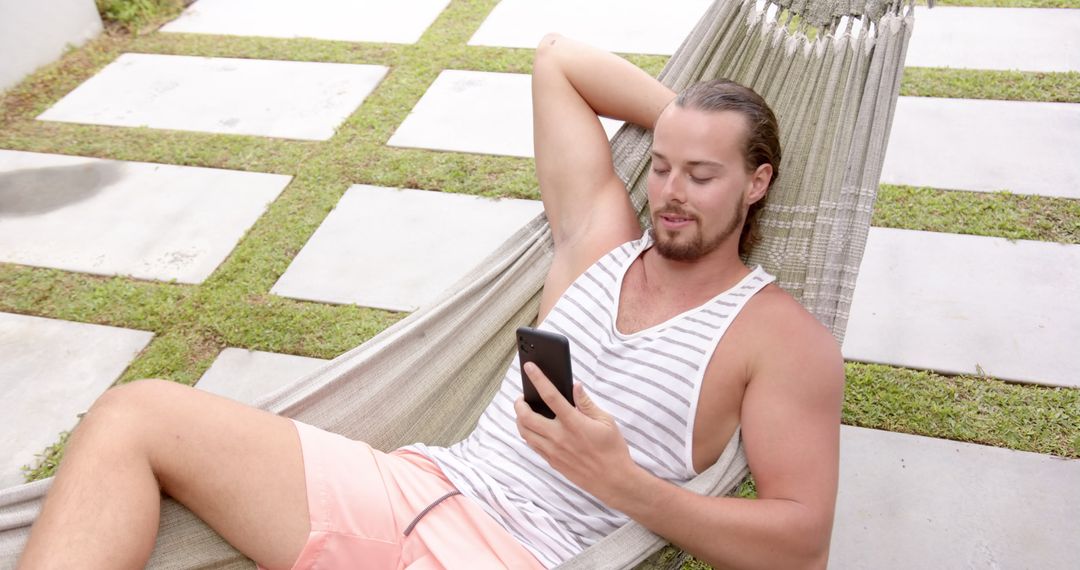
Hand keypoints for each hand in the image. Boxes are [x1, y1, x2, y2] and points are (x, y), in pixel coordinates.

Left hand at [514, 362, 640, 504]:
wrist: (614, 480)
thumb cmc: (613, 449)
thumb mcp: (606, 421)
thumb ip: (586, 403)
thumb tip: (575, 386)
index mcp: (574, 423)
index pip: (550, 396)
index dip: (538, 379)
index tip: (529, 367)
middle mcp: (559, 437)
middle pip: (527, 417)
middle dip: (519, 403)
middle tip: (522, 397)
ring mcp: (553, 451)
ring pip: (525, 432)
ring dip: (520, 419)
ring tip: (524, 411)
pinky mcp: (552, 462)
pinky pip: (532, 445)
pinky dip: (528, 433)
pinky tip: (532, 428)